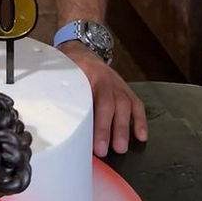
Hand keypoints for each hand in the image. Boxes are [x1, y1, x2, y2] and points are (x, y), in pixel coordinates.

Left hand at [59, 41, 147, 156]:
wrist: (80, 50)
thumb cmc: (70, 65)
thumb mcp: (64, 74)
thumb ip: (64, 92)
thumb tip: (60, 121)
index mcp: (88, 73)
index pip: (93, 98)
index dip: (94, 121)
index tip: (91, 141)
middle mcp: (106, 78)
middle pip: (111, 104)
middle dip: (109, 129)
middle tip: (105, 150)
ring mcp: (118, 83)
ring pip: (125, 104)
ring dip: (124, 128)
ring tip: (122, 148)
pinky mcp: (126, 89)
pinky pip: (136, 103)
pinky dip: (140, 120)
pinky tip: (141, 136)